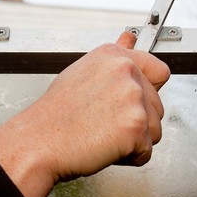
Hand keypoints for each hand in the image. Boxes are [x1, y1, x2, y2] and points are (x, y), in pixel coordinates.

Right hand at [0, 32, 170, 196]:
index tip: (130, 101)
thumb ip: (113, 60)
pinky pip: (146, 152)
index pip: (158, 71)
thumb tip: (130, 39)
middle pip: (157, 106)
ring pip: (155, 130)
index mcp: (113, 55)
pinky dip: (128, 158)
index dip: (146, 92)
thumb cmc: (54, 114)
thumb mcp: (82, 73)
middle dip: (135, 121)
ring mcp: (133, 98)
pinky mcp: (136, 127)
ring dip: (133, 141)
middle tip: (102, 122)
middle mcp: (126, 71)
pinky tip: (104, 147)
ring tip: (101, 134)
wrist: (38, 142)